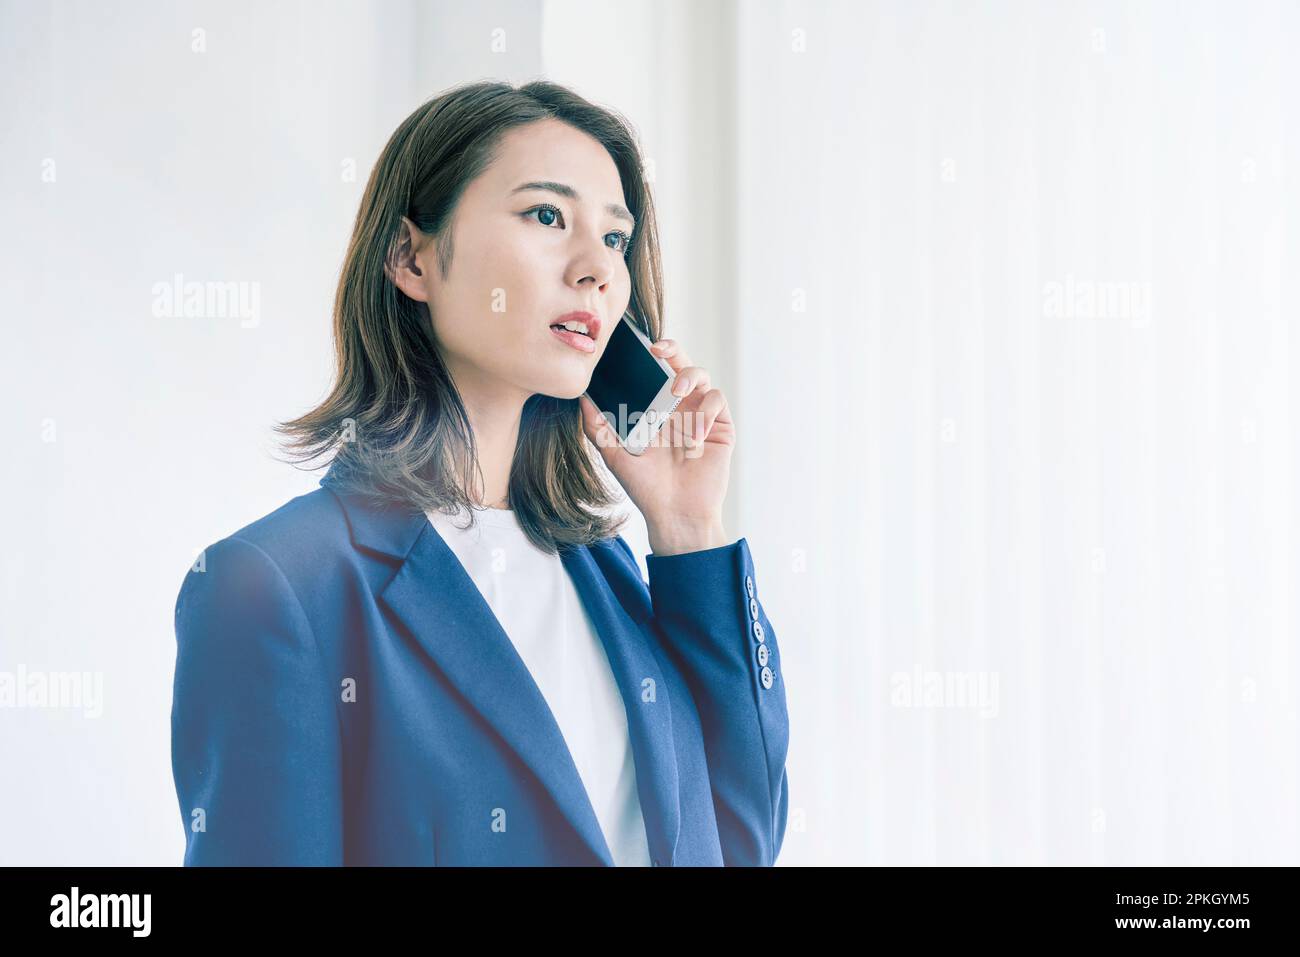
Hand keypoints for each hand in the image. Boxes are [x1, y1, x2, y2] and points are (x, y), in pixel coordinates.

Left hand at [578, 337, 734, 554]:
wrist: (674, 514)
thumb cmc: (645, 486)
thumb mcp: (614, 454)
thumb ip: (597, 426)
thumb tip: (581, 398)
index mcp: (656, 409)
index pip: (655, 372)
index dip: (651, 355)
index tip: (639, 348)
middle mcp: (679, 408)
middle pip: (680, 364)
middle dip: (673, 350)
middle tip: (658, 351)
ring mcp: (701, 416)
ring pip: (702, 378)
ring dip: (689, 377)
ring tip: (676, 392)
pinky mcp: (720, 428)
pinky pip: (717, 402)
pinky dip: (706, 410)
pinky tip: (694, 432)